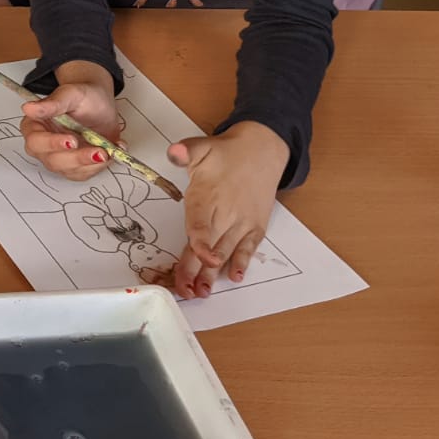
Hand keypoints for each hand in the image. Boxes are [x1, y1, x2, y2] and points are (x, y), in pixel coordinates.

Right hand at [19, 63, 122, 180]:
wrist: (100, 105)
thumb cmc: (83, 97)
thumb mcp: (70, 94)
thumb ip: (52, 103)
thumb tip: (29, 108)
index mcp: (35, 126)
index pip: (36, 141)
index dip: (52, 144)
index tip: (71, 140)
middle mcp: (44, 146)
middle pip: (52, 161)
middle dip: (76, 158)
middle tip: (98, 151)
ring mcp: (59, 158)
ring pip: (69, 170)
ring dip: (89, 164)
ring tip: (106, 152)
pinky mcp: (75, 166)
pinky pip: (83, 174)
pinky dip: (98, 166)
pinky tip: (110, 152)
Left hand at [166, 121, 285, 298]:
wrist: (263, 150)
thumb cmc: (227, 153)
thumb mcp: (202, 146)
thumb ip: (186, 151)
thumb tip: (175, 152)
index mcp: (206, 197)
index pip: (201, 225)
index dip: (199, 243)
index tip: (200, 258)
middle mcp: (225, 213)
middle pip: (209, 245)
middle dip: (196, 270)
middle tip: (186, 291)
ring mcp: (242, 221)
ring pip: (225, 251)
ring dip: (214, 273)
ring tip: (203, 292)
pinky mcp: (255, 226)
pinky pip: (248, 247)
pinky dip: (242, 261)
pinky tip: (236, 277)